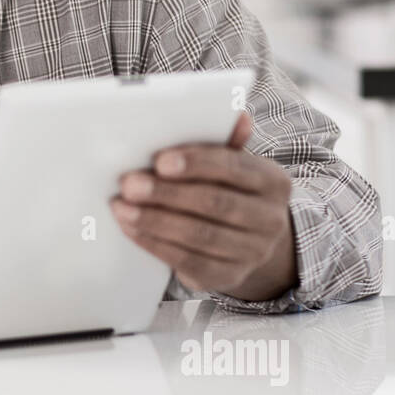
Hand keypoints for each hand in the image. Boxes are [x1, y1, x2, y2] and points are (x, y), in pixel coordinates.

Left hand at [110, 113, 298, 301]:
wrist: (250, 241)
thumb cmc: (232, 190)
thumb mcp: (234, 165)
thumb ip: (227, 142)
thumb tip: (238, 116)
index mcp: (273, 182)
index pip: (234, 168)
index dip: (196, 163)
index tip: (160, 160)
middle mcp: (270, 220)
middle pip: (215, 204)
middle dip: (167, 193)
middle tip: (129, 184)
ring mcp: (252, 253)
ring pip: (199, 235)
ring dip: (154, 220)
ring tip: (121, 207)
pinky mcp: (227, 277)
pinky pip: (188, 261)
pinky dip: (155, 243)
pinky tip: (131, 228)